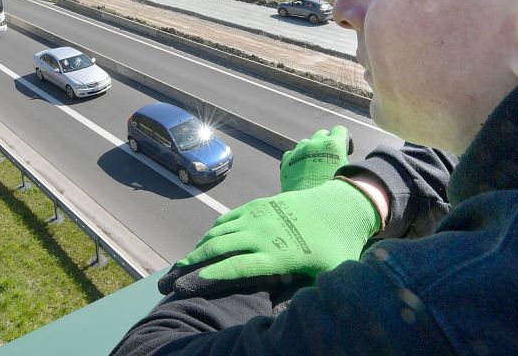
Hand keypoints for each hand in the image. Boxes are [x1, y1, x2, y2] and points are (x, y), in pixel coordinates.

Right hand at [158, 179, 380, 296]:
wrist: (340, 205)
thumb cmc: (336, 245)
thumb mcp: (329, 275)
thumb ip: (308, 292)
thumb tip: (290, 313)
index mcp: (278, 254)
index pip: (238, 265)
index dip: (214, 273)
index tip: (196, 281)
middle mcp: (263, 233)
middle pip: (220, 247)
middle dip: (195, 261)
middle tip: (177, 275)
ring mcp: (259, 216)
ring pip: (219, 231)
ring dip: (201, 246)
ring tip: (187, 261)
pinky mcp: (258, 205)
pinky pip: (228, 218)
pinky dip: (214, 230)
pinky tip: (207, 241)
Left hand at [280, 125, 352, 191]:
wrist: (311, 208)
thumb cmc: (335, 193)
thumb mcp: (346, 174)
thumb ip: (343, 161)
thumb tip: (342, 159)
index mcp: (334, 145)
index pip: (340, 130)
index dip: (345, 139)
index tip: (346, 151)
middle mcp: (316, 143)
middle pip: (322, 134)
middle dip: (327, 143)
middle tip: (329, 159)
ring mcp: (299, 150)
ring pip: (306, 142)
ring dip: (311, 150)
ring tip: (314, 167)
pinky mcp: (287, 159)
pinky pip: (293, 153)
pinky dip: (297, 159)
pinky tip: (301, 172)